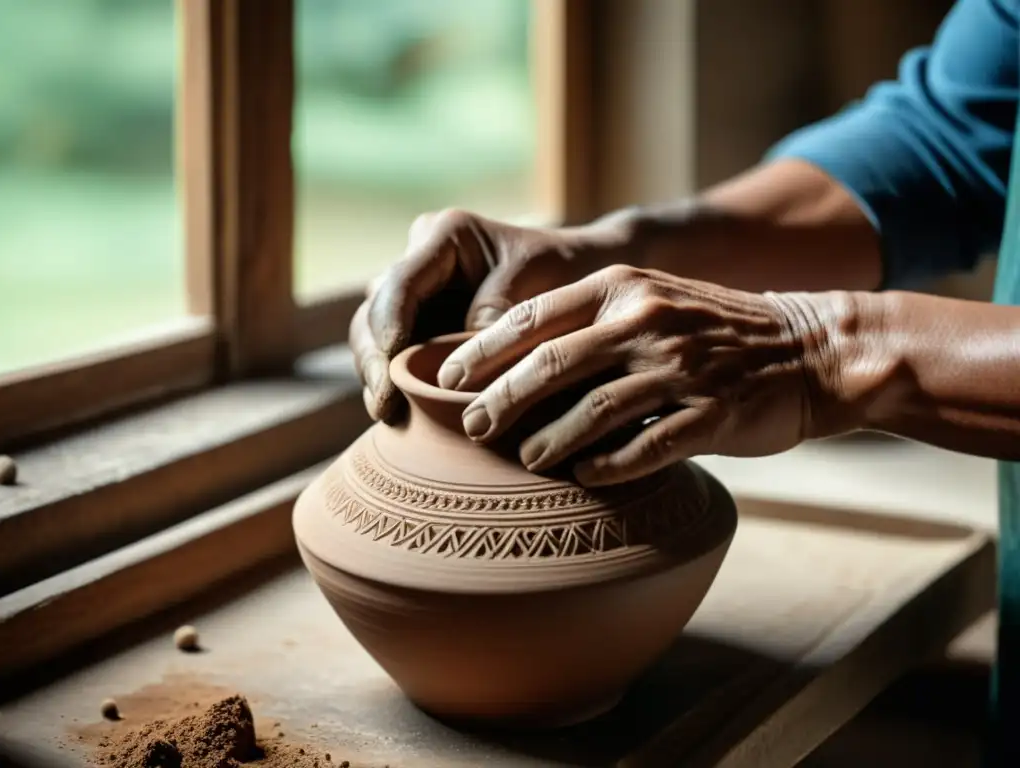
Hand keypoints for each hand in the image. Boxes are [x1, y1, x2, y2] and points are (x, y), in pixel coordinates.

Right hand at [349, 209, 619, 421]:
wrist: (584, 280)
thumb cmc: (568, 272)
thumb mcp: (543, 280)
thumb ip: (502, 310)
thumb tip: (461, 357)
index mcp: (445, 235)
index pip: (402, 281)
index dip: (390, 322)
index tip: (393, 359)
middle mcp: (421, 262)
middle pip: (374, 309)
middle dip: (373, 356)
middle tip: (383, 402)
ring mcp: (417, 297)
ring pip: (372, 334)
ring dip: (374, 373)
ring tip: (385, 413)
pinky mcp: (422, 328)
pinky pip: (393, 356)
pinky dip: (392, 382)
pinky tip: (396, 414)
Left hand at [437, 265, 860, 485]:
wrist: (809, 348)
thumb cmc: (713, 331)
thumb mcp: (651, 300)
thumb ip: (590, 320)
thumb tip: (511, 361)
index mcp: (622, 287)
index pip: (534, 317)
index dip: (482, 352)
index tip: (444, 379)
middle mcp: (646, 320)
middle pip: (553, 364)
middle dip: (501, 401)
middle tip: (471, 428)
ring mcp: (682, 367)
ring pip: (595, 409)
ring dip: (550, 440)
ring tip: (523, 459)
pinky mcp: (714, 413)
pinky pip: (649, 446)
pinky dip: (611, 465)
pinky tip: (586, 478)